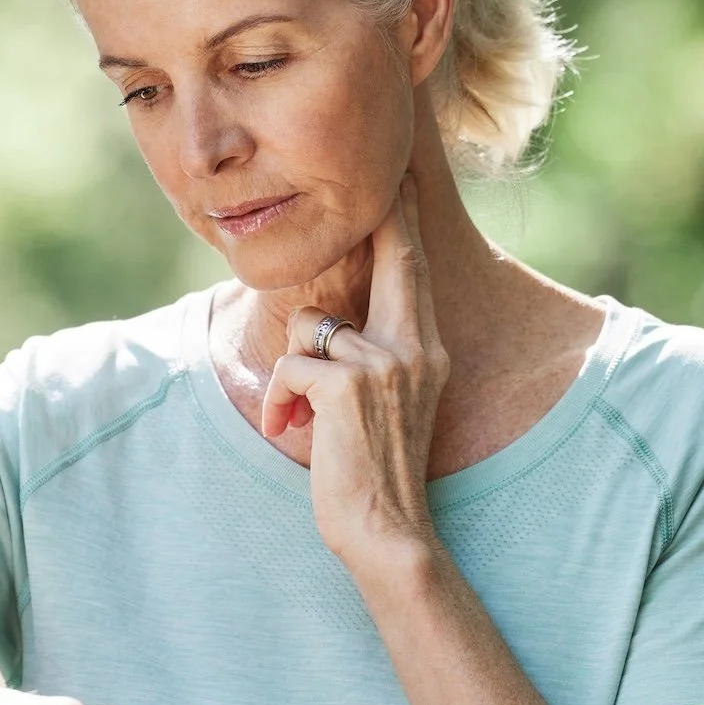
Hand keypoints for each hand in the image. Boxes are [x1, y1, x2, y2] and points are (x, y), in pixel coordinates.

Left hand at [260, 171, 451, 573]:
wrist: (389, 534)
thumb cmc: (374, 476)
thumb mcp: (384, 406)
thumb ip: (371, 358)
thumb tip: (326, 326)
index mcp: (427, 351)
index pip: (414, 271)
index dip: (404, 220)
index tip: (398, 177)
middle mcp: (416, 347)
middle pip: (394, 257)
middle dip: (384, 211)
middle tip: (387, 170)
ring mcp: (386, 363)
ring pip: (310, 327)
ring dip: (288, 373)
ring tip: (295, 416)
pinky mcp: (348, 385)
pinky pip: (289, 366)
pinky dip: (276, 401)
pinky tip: (287, 430)